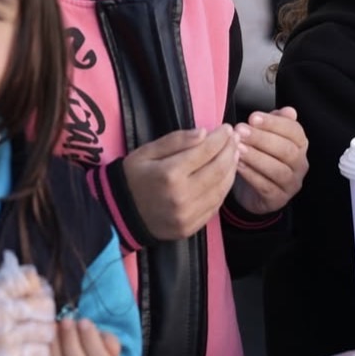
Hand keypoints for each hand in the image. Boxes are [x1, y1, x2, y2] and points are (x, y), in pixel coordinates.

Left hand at [31, 317, 123, 355]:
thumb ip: (109, 341)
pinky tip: (44, 345)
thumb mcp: (107, 346)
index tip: (84, 322)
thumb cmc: (95, 355)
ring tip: (53, 330)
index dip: (92, 342)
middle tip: (66, 322)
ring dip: (55, 350)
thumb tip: (106, 341)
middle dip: (71, 343)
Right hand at [122, 126, 238, 239]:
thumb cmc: (133, 178)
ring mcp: (188, 215)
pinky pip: (216, 205)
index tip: (226, 128)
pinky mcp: (191, 227)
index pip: (205, 151)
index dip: (220, 138)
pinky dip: (224, 188)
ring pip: (221, 188)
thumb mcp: (146, 152)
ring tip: (234, 154)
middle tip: (235, 139)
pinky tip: (225, 175)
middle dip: (230, 151)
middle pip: (218, 169)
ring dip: (231, 169)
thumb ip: (175, 141)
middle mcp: (182, 196)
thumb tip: (204, 133)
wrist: (120, 214)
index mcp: (169, 174)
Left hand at [233, 106, 308, 213]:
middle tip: (240, 131)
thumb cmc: (261, 158)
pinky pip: (266, 186)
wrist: (252, 190)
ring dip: (256, 157)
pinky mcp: (279, 199)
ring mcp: (291, 183)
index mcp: (300, 145)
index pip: (293, 130)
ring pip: (278, 169)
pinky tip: (237, 165)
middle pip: (286, 150)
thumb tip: (289, 111)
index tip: (252, 117)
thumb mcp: (267, 137)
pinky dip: (251, 175)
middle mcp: (300, 164)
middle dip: (262, 138)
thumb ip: (276, 123)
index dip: (273, 123)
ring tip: (237, 147)